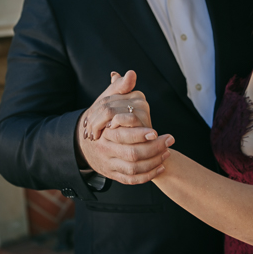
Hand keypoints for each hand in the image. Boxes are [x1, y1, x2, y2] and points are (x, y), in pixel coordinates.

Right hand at [75, 71, 173, 185]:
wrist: (83, 141)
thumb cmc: (99, 117)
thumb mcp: (106, 99)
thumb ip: (120, 87)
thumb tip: (130, 74)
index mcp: (104, 132)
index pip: (124, 135)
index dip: (141, 134)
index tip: (156, 131)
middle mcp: (105, 150)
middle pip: (132, 153)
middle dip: (154, 149)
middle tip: (169, 140)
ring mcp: (109, 164)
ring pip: (134, 169)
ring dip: (154, 162)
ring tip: (167, 153)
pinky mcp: (113, 175)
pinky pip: (132, 179)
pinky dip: (148, 176)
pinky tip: (161, 167)